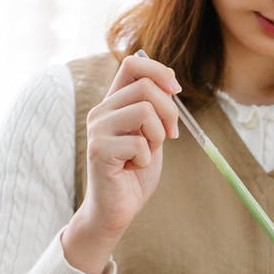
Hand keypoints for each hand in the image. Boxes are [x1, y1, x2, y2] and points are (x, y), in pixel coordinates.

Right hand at [78, 53, 181, 238]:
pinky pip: (139, 142)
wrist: (116, 209)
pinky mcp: (98, 149)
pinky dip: (146, 158)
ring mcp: (97, 129)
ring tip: (146, 154)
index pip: (132, 64)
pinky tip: (132, 168)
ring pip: (144, 111)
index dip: (159, 71)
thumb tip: (171, 84)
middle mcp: (101, 111)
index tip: (176, 91)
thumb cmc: (134, 173)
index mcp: (114, 103)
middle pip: (146, 87)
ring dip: (157, 136)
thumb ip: (156, 109)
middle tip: (170, 137)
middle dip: (169, 112)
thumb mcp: (151, 134)